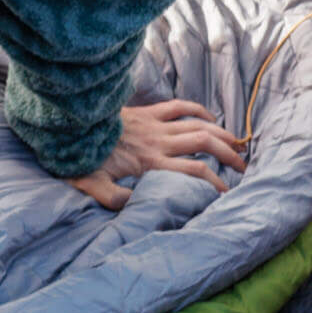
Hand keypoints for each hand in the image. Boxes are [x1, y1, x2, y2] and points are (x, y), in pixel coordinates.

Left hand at [67, 98, 248, 210]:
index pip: (194, 171)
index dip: (215, 182)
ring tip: (238, 144)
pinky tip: (210, 119)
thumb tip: (140, 206)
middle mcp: (157, 141)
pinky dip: (197, 110)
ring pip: (196, 124)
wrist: (68, 123)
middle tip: (243, 166)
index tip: (228, 193)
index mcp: (150, 162)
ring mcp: (153, 123)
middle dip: (227, 154)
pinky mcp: (146, 111)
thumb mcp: (95, 186)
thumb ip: (117, 199)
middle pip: (203, 143)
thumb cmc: (80, 157)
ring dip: (220, 133)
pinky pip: (178, 106)